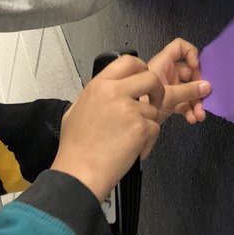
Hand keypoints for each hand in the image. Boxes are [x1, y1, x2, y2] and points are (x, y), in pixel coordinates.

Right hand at [51, 56, 164, 200]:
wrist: (79, 173)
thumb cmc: (76, 148)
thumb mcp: (76, 110)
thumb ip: (94, 96)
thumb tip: (106, 91)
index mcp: (98, 85)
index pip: (128, 61)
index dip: (141, 68)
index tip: (143, 77)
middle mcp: (114, 93)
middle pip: (151, 77)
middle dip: (157, 90)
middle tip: (154, 102)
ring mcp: (129, 110)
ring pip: (154, 109)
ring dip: (148, 124)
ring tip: (130, 139)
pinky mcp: (140, 128)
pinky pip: (155, 129)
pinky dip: (148, 141)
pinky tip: (133, 149)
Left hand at [148, 39, 210, 123]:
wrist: (131, 123)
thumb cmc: (144, 103)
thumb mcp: (169, 96)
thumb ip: (188, 91)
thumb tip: (207, 86)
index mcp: (164, 63)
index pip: (179, 47)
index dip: (191, 54)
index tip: (196, 68)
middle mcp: (167, 72)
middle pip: (190, 71)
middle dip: (198, 85)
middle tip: (203, 96)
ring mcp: (169, 86)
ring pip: (189, 88)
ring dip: (196, 101)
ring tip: (199, 115)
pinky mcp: (169, 100)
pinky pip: (184, 100)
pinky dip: (190, 109)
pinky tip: (192, 118)